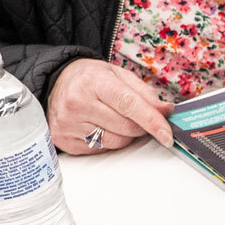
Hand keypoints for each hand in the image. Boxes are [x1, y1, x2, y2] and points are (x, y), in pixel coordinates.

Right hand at [47, 58, 174, 154]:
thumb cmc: (91, 78)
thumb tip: (166, 111)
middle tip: (136, 116)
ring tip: (115, 118)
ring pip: (115, 142)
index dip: (152, 121)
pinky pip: (100, 150)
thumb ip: (144, 93)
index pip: (129, 105)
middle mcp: (78, 103)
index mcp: (94, 82)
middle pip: (126, 127)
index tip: (167, 134)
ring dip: (125, 135)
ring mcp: (69, 124)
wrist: (57, 82)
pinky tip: (100, 126)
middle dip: (140, 126)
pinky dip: (108, 141)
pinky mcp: (65, 141)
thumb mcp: (118, 74)